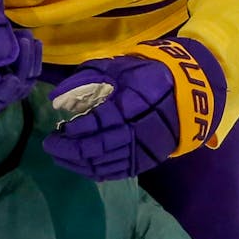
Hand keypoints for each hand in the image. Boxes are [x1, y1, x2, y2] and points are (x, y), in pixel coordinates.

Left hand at [42, 38, 223, 179]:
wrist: (188, 92)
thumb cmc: (144, 74)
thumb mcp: (116, 67)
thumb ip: (85, 79)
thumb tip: (55, 98)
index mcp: (133, 103)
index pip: (100, 122)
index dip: (78, 128)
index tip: (60, 127)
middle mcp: (139, 130)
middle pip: (99, 147)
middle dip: (71, 149)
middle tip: (50, 145)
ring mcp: (144, 149)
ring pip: (106, 164)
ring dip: (78, 163)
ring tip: (60, 155)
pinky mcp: (147, 160)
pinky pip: (118, 172)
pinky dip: (96, 171)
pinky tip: (80, 166)